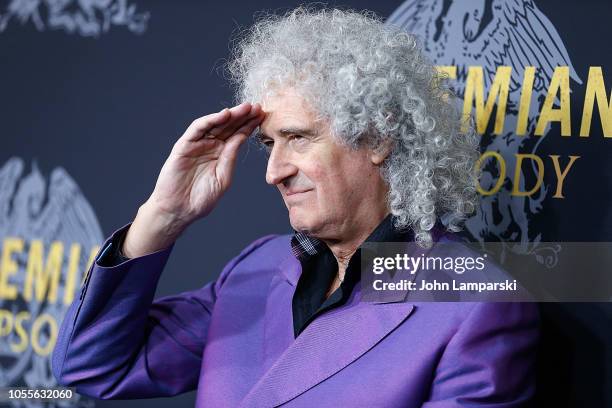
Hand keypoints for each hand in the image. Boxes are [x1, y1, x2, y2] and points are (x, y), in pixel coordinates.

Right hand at [123, 103, 264, 257]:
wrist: (179, 210)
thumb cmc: (200, 198)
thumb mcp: (222, 178)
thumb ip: (230, 157)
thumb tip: (241, 138)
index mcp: (221, 154)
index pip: (237, 135)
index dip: (250, 126)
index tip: (263, 116)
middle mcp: (210, 146)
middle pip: (229, 126)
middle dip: (243, 116)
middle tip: (258, 107)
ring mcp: (197, 144)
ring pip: (215, 124)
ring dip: (230, 114)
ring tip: (245, 108)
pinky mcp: (184, 145)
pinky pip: (198, 128)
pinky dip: (210, 120)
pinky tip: (224, 114)